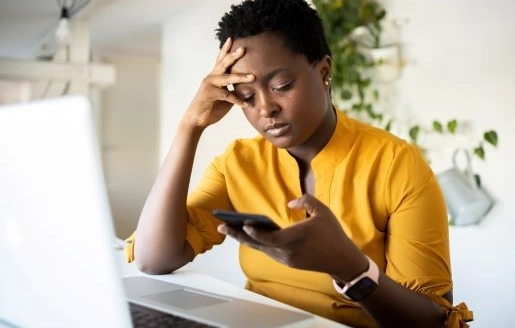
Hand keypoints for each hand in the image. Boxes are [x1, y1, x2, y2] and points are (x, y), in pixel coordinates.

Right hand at [183, 38, 254, 128]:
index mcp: (214, 76)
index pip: (220, 60)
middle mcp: (211, 78)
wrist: (196, 120)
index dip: (225, 49)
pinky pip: (227, 95)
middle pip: (223, 63)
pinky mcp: (210, 94)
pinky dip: (238, 100)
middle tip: (243, 48)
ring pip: (227, 78)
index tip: (232, 38)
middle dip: (233, 55)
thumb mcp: (225, 99)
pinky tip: (246, 104)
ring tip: (253, 76)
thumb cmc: (210, 108)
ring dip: (241, 77)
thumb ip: (234, 92)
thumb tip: (248, 91)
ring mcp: (209, 85)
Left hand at [217, 194, 365, 277]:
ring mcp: (286, 259)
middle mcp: (287, 251)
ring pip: (260, 249)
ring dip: (244, 239)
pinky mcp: (287, 262)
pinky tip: (247, 235)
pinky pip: (268, 251)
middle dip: (237, 235)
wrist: (342, 260)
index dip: (254, 231)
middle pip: (257, 244)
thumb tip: (289, 203)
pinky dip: (256, 243)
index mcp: (296, 237)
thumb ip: (305, 200)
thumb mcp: (323, 211)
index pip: (269, 237)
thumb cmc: (332, 234)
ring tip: (228, 229)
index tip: (243, 223)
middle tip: (220, 227)